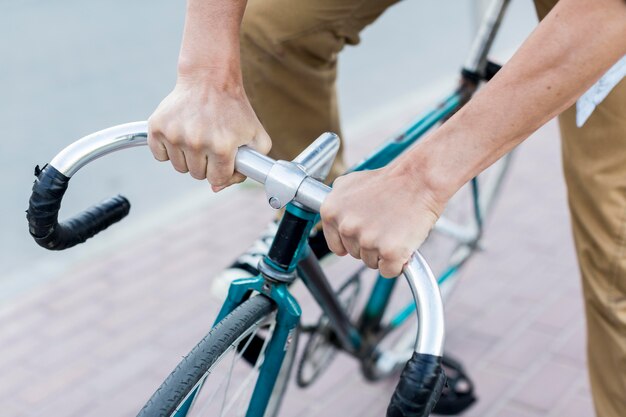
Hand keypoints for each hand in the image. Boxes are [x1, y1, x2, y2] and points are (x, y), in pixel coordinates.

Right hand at [147, 76, 270, 191]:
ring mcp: (174, 134)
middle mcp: (196, 142)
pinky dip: (169, 150)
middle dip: (206, 164)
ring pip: (179, 167)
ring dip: (188, 157)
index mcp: (221, 146)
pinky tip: (181, 133)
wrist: (209, 79)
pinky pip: (160, 156)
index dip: (222, 172)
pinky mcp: (157, 127)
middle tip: (211, 143)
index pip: (217, 179)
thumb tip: (217, 187)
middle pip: (197, 175)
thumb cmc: (235, 110)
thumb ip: (250, 167)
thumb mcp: (256, 136)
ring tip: (197, 136)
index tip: (223, 160)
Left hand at [320, 164, 444, 277]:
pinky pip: (389, 271)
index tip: (365, 233)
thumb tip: (333, 219)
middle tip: (385, 224)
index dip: (353, 241)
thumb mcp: (350, 183)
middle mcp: (346, 227)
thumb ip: (337, 204)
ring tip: (395, 229)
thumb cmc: (389, 181)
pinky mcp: (389, 252)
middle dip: (370, 244)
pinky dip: (398, 262)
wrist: (418, 179)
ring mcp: (367, 241)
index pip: (336, 245)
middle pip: (355, 254)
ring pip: (371, 262)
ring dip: (384, 252)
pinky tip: (403, 242)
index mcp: (331, 211)